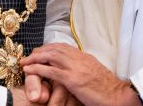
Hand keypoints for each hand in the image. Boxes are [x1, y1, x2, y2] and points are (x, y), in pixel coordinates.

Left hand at [21, 44, 140, 105]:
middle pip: (54, 48)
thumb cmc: (107, 88)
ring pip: (50, 55)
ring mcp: (74, 67)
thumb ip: (83, 68)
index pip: (62, 47)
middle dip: (39, 51)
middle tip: (29, 56)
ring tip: (25, 61)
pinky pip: (50, 70)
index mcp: (84, 56)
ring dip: (35, 57)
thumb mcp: (94, 73)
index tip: (40, 52)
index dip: (49, 48)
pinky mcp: (71, 78)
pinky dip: (37, 68)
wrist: (117, 95)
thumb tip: (76, 70)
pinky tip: (28, 69)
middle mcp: (78, 58)